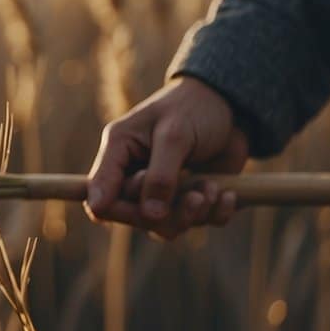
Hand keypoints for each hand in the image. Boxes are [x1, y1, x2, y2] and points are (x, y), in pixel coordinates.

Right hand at [85, 76, 249, 238]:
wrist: (230, 103)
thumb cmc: (194, 108)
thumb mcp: (175, 135)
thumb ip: (160, 176)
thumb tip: (150, 216)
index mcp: (118, 152)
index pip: (99, 199)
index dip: (121, 212)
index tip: (151, 209)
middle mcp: (134, 175)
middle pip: (135, 219)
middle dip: (169, 215)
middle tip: (197, 196)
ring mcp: (162, 190)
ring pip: (166, 226)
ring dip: (195, 214)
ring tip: (213, 188)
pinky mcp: (189, 197)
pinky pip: (198, 223)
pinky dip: (215, 214)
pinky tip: (227, 193)